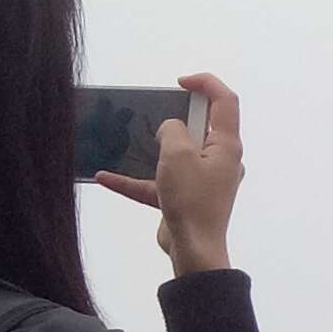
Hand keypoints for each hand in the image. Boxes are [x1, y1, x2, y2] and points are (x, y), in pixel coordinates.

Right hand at [96, 72, 241, 276]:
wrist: (193, 249)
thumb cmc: (191, 200)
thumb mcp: (177, 154)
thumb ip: (172, 130)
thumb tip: (170, 129)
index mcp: (226, 145)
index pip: (225, 102)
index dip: (206, 84)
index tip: (180, 82)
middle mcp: (220, 161)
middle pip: (199, 128)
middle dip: (175, 118)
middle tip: (154, 113)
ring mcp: (203, 181)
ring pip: (175, 156)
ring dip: (151, 151)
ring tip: (127, 141)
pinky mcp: (185, 198)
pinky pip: (157, 183)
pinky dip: (134, 180)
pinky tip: (106, 177)